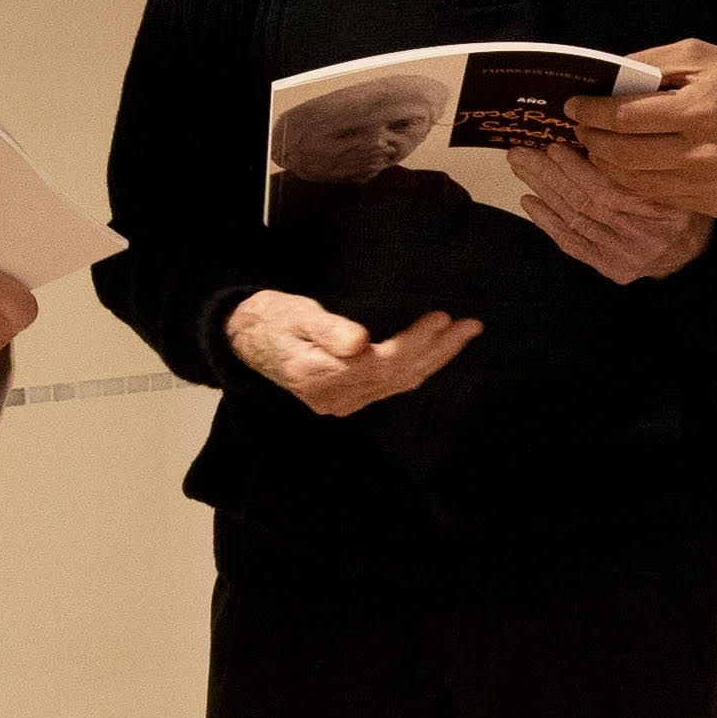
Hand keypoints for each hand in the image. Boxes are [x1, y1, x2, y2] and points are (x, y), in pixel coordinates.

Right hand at [227, 291, 478, 416]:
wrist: (244, 340)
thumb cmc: (271, 319)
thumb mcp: (294, 315)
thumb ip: (328, 330)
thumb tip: (360, 342)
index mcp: (318, 375)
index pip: (382, 363)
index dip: (416, 342)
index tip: (443, 318)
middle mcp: (332, 397)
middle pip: (397, 376)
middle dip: (438, 351)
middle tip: (471, 325)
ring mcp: (340, 403)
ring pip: (398, 384)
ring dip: (435, 360)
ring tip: (464, 334)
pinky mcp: (345, 399)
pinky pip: (389, 387)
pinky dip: (417, 370)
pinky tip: (436, 355)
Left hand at [505, 141, 710, 284]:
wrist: (691, 255)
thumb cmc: (679, 205)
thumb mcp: (673, 177)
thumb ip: (641, 163)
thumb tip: (597, 135)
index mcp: (659, 209)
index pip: (608, 188)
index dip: (577, 168)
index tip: (554, 146)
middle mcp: (639, 236)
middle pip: (583, 202)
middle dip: (548, 174)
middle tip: (521, 152)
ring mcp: (621, 255)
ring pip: (573, 219)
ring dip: (542, 191)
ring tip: (521, 166)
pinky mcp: (608, 267)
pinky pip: (571, 244)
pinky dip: (547, 222)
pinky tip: (529, 200)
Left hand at [568, 41, 716, 218]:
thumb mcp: (703, 56)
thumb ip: (653, 63)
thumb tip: (606, 77)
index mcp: (699, 109)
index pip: (625, 118)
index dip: (591, 113)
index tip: (574, 107)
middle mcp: (702, 153)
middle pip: (624, 155)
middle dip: (593, 141)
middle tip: (580, 130)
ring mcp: (708, 185)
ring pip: (636, 182)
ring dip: (607, 166)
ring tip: (597, 149)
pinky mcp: (714, 204)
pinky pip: (659, 197)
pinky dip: (634, 182)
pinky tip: (626, 167)